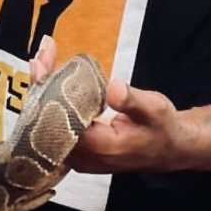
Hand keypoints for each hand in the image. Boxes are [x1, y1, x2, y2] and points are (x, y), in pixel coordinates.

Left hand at [30, 36, 193, 175]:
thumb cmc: (162, 128)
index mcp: (99, 147)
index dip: (47, 93)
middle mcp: (83, 156)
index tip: (42, 66)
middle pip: (47, 121)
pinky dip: (51, 98)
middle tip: (40, 55)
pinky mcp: (78, 150)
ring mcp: (78, 155)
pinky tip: (49, 75)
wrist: (169, 148)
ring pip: (48, 122)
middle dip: (41, 85)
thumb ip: (133, 101)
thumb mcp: (155, 109)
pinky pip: (56, 124)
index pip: (59, 121)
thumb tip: (112, 88)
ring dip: (44, 89)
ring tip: (43, 58)